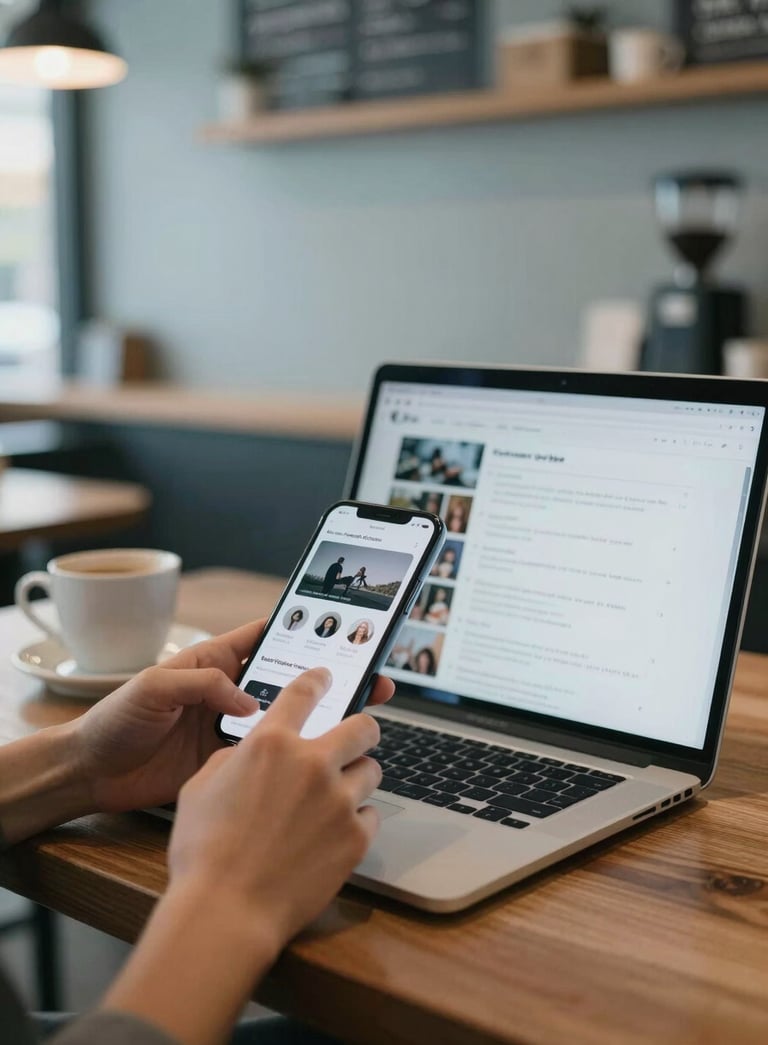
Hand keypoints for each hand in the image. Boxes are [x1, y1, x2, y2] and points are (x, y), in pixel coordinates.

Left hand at [72, 618, 392, 815]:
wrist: (90, 773)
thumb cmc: (114, 719)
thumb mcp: (152, 687)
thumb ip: (201, 685)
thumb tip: (248, 704)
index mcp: (213, 662)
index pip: (266, 637)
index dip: (303, 630)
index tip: (342, 628)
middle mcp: (229, 693)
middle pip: (288, 679)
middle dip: (327, 677)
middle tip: (368, 677)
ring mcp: (230, 729)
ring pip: (286, 719)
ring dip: (317, 718)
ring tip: (357, 715)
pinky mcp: (228, 764)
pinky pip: (268, 757)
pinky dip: (293, 757)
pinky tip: (318, 759)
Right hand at [168, 666, 387, 948]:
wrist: (226, 912)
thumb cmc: (203, 851)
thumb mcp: (200, 787)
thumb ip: (233, 758)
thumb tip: (251, 753)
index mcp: (271, 743)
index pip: (305, 693)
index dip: (318, 680)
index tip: (326, 677)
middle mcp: (312, 763)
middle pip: (362, 727)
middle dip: (362, 729)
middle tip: (354, 740)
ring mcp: (339, 801)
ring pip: (372, 771)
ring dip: (356, 778)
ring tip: (337, 797)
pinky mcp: (356, 838)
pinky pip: (370, 816)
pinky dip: (356, 821)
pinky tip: (334, 835)